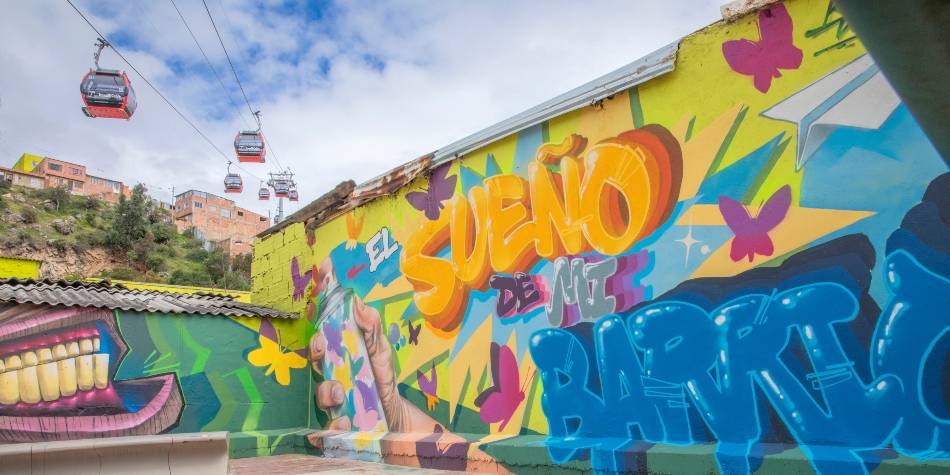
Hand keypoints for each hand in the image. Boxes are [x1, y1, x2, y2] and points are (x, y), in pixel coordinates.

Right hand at [310, 294, 423, 431]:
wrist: (391, 414)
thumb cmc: (381, 377)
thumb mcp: (381, 349)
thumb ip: (372, 327)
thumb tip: (359, 304)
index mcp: (341, 347)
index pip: (326, 321)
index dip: (321, 298)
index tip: (324, 273)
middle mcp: (331, 368)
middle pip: (315, 353)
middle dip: (316, 348)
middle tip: (324, 348)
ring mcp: (331, 393)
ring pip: (319, 390)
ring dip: (328, 390)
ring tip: (341, 393)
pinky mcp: (335, 420)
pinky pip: (325, 425)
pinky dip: (333, 425)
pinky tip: (344, 421)